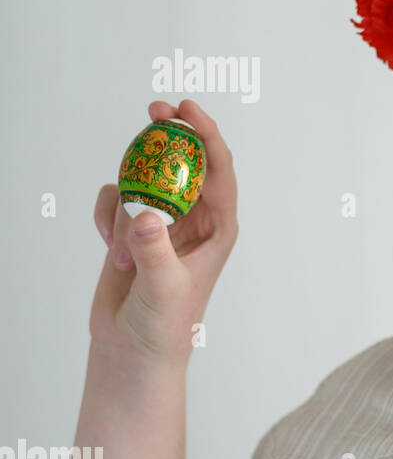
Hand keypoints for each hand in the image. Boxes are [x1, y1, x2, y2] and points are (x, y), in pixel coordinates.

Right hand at [89, 99, 238, 366]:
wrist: (133, 349)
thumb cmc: (164, 325)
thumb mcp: (164, 288)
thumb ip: (155, 251)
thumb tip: (146, 216)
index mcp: (219, 227)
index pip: (219, 170)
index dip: (207, 134)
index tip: (188, 109)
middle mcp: (195, 218)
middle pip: (184, 160)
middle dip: (170, 134)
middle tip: (154, 109)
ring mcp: (163, 221)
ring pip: (144, 178)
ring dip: (127, 199)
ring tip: (124, 246)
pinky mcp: (133, 228)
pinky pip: (116, 199)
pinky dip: (107, 216)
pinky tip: (111, 249)